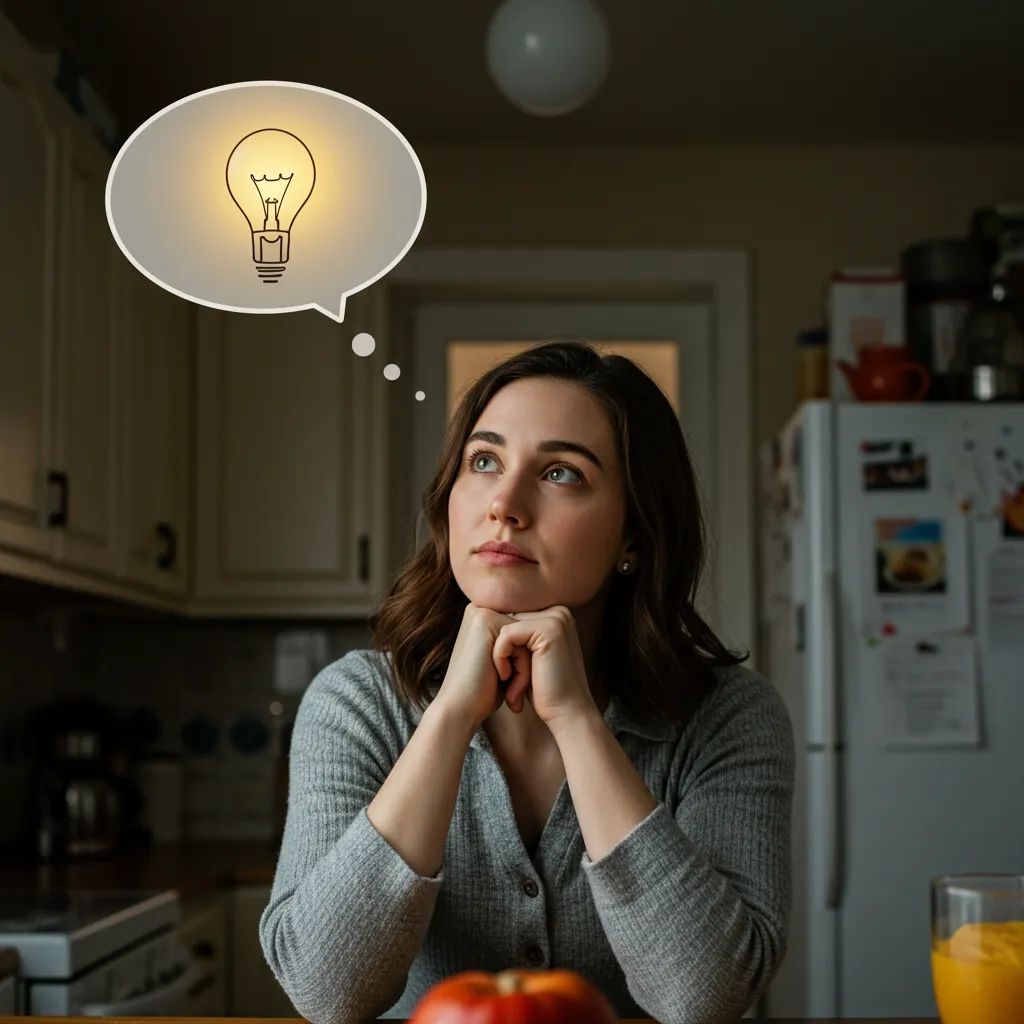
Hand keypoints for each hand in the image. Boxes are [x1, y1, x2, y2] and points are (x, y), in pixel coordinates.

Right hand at [433, 603, 526, 728]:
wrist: (460, 709)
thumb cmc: (483, 694)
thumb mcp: (505, 665)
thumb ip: (517, 646)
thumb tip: (547, 636)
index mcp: (485, 619)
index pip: (525, 636)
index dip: (525, 664)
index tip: (515, 687)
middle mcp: (482, 611)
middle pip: (527, 637)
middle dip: (525, 667)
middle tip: (515, 693)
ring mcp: (483, 613)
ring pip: (527, 640)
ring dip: (524, 670)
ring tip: (512, 692)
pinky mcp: (486, 621)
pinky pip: (522, 644)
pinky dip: (520, 668)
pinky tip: (502, 679)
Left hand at [491, 605, 600, 732]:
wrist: (567, 714)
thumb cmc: (545, 691)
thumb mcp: (528, 658)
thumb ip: (518, 637)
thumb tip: (489, 619)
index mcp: (554, 615)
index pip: (511, 619)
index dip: (502, 646)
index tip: (506, 674)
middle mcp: (558, 611)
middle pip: (507, 621)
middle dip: (502, 652)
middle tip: (509, 684)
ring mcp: (555, 618)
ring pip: (505, 628)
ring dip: (501, 658)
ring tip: (512, 686)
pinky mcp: (548, 629)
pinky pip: (506, 635)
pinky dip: (500, 657)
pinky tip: (508, 678)